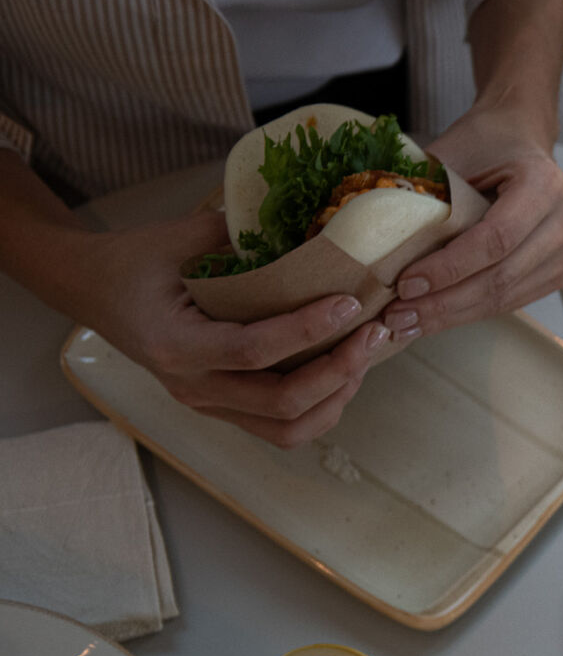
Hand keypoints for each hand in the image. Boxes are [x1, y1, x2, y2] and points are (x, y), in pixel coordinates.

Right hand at [78, 211, 387, 447]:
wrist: (93, 290)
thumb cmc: (134, 261)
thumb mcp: (177, 237)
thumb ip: (235, 234)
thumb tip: (307, 226)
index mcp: (176, 345)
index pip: (253, 351)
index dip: (307, 332)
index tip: (349, 304)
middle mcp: (193, 386)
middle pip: (281, 403)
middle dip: (340, 371)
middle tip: (376, 332)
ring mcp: (207, 404)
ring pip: (287, 429)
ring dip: (336, 398)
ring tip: (365, 356)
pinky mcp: (222, 408)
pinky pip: (280, 427)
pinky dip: (320, 407)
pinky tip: (343, 372)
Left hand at [381, 105, 562, 340]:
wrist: (518, 140)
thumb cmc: (483, 145)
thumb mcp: (451, 156)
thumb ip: (424, 195)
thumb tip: (374, 245)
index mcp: (544, 182)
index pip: (496, 238)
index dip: (450, 267)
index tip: (405, 284)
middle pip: (501, 276)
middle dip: (444, 302)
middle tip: (397, 317)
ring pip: (505, 297)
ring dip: (452, 315)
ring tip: (407, 324)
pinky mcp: (558, 272)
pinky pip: (511, 302)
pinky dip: (469, 313)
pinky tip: (434, 318)